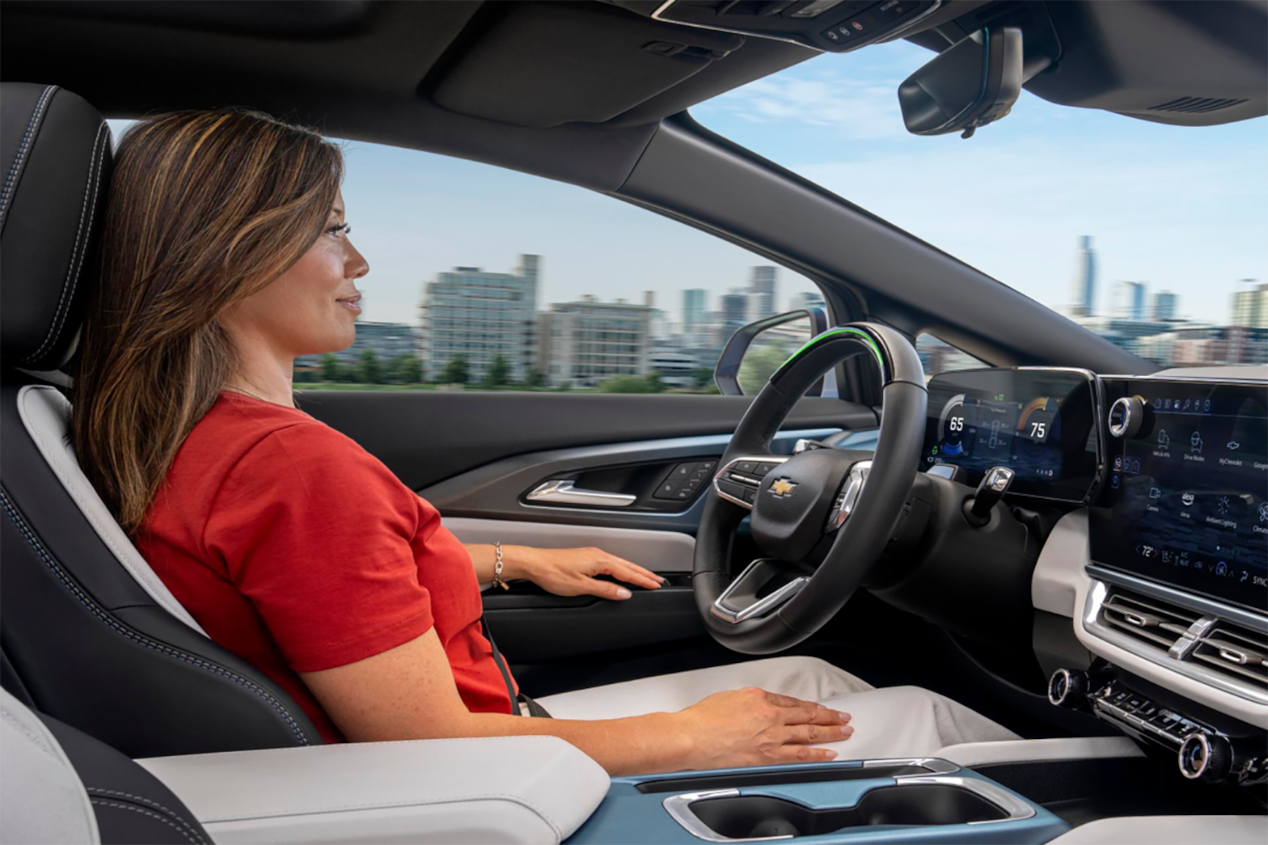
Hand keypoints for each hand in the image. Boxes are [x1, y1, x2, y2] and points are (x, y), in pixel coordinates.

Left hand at [507, 545, 663, 599]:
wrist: (535, 563)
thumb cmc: (553, 573)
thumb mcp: (582, 586)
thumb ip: (605, 590)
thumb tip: (624, 594)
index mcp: (600, 561)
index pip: (628, 572)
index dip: (643, 580)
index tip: (656, 585)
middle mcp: (598, 555)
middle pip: (628, 565)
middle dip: (644, 574)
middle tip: (658, 581)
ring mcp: (592, 555)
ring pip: (620, 563)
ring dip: (634, 570)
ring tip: (646, 577)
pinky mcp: (586, 557)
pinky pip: (611, 563)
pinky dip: (622, 568)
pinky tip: (623, 573)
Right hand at [673, 687, 852, 769]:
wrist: (691, 737)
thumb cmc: (702, 719)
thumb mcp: (729, 697)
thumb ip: (750, 702)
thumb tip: (759, 707)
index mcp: (760, 697)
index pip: (792, 702)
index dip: (810, 706)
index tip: (821, 709)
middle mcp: (770, 715)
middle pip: (807, 716)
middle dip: (829, 717)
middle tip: (844, 717)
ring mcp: (771, 737)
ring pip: (808, 734)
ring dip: (830, 732)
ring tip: (844, 732)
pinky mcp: (767, 756)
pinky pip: (799, 755)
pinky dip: (817, 754)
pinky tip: (829, 753)